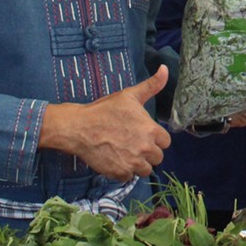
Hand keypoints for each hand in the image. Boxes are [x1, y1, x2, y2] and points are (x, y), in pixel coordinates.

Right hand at [42, 65, 172, 179]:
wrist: (79, 127)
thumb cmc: (105, 110)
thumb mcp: (130, 95)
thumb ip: (152, 85)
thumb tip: (165, 68)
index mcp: (151, 131)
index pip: (165, 142)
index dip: (156, 139)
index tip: (145, 135)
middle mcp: (145, 149)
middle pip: (157, 158)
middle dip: (148, 152)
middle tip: (134, 144)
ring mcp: (132, 162)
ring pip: (145, 170)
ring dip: (138, 164)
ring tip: (126, 153)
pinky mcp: (118, 172)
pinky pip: (129, 177)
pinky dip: (124, 172)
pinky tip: (116, 160)